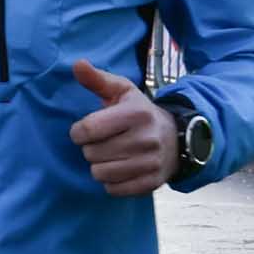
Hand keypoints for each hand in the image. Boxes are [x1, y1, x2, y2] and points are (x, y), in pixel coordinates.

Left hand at [71, 57, 181, 196]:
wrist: (176, 139)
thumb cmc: (139, 113)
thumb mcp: (122, 91)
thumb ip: (97, 79)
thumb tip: (77, 64)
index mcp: (135, 113)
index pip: (88, 130)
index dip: (78, 132)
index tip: (86, 130)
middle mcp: (146, 138)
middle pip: (91, 154)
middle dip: (90, 149)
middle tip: (103, 143)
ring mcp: (150, 163)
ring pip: (100, 174)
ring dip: (99, 166)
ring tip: (110, 156)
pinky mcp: (151, 183)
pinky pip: (114, 190)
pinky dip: (111, 182)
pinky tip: (120, 170)